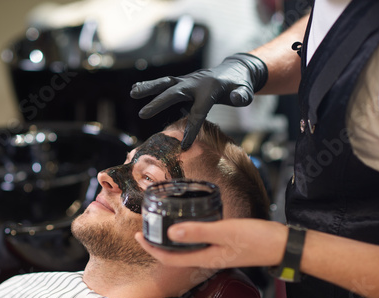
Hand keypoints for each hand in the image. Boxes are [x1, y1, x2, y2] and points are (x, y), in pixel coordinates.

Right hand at [130, 53, 267, 149]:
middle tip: (143, 114)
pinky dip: (150, 85)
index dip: (192, 129)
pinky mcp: (183, 81)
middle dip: (159, 103)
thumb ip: (242, 95)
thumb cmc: (240, 85)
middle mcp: (195, 83)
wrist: (234, 70)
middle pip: (175, 93)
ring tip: (132, 93)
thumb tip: (237, 97)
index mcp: (210, 90)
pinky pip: (165, 83)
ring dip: (148, 88)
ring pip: (166, 83)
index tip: (184, 145)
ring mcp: (188, 80)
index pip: (198, 112)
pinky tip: (135, 89)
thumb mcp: (245, 91)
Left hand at [135, 218, 286, 268]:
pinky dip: (186, 235)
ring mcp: (215, 253)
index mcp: (206, 258)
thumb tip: (171, 233)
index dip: (151, 249)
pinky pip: (197, 243)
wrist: (282, 244)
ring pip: (185, 250)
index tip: (138, 236)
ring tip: (160, 226)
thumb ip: (199, 231)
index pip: (170, 259)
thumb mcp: (226, 232)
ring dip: (170, 240)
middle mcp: (208, 258)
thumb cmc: (258, 239)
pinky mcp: (222, 245)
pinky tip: (187, 224)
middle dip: (156, 245)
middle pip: (174, 256)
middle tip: (144, 229)